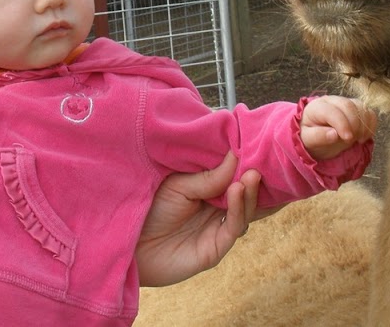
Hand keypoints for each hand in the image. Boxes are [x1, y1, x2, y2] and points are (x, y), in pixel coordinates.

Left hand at [135, 151, 261, 286]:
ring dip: (250, 192)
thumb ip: (209, 176)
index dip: (245, 160)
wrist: (129, 242)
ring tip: (250, 175)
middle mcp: (217, 206)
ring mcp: (218, 227)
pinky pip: (234, 226)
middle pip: (246, 191)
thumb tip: (236, 154)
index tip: (255, 142)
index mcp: (208, 187)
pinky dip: (239, 208)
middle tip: (259, 160)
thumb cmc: (149, 207)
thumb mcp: (179, 184)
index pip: (234, 173)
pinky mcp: (216, 247)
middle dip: (254, 176)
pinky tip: (237, 191)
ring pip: (246, 208)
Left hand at [299, 95, 376, 160]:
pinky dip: (370, 124)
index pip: (333, 111)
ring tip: (357, 140)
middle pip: (349, 106)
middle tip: (351, 141)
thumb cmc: (310, 136)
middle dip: (354, 125)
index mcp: (317, 107)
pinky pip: (369, 112)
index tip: (348, 139)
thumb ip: (318, 136)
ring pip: (361, 107)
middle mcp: (332, 100)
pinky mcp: (357, 109)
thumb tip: (334, 135)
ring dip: (363, 125)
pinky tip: (364, 136)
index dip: (342, 124)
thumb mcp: (308, 139)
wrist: (315, 134)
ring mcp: (346, 103)